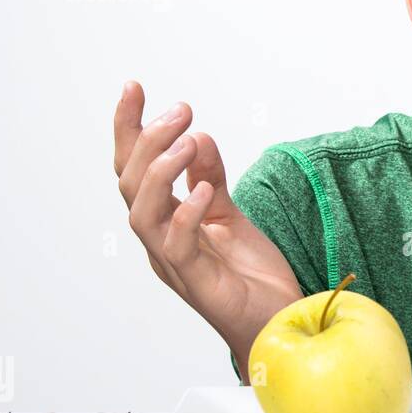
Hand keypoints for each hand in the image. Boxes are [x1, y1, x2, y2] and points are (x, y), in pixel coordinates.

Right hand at [113, 80, 301, 378]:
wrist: (281, 324)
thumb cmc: (251, 278)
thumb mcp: (233, 215)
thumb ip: (212, 179)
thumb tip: (199, 136)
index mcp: (165, 221)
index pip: (135, 168)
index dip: (130, 128)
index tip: (135, 87)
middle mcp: (160, 240)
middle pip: (130, 184)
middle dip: (148, 140)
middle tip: (180, 110)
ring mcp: (174, 262)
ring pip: (142, 213)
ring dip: (160, 173)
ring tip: (187, 142)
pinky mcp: (197, 282)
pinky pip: (178, 246)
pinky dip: (187, 215)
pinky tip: (205, 191)